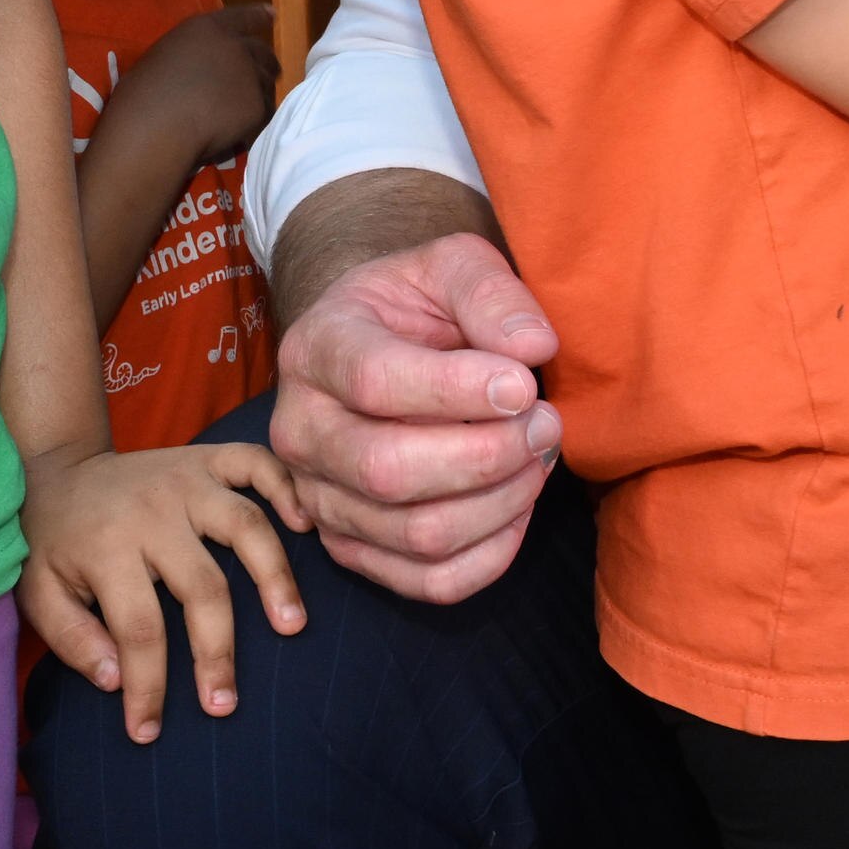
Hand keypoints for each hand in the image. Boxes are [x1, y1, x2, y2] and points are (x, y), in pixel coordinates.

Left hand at [19, 438, 313, 742]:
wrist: (57, 470)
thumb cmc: (52, 543)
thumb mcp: (38, 593)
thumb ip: (71, 639)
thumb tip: (117, 681)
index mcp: (107, 549)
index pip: (138, 629)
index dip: (147, 687)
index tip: (148, 731)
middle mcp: (153, 513)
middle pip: (202, 587)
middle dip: (216, 653)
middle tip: (224, 704)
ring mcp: (186, 480)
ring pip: (245, 526)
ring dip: (274, 576)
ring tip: (292, 626)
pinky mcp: (206, 459)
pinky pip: (257, 463)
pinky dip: (287, 487)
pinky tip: (307, 525)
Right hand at [120, 4, 281, 167]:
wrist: (157, 124)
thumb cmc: (143, 93)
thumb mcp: (165, 56)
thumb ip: (192, 55)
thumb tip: (201, 69)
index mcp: (207, 28)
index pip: (241, 16)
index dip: (258, 15)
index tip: (272, 15)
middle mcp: (235, 46)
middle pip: (263, 52)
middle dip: (264, 64)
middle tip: (260, 78)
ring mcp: (249, 75)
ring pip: (265, 84)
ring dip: (258, 94)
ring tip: (240, 112)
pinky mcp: (257, 105)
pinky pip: (263, 114)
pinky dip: (254, 122)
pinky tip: (239, 132)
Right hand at [267, 232, 563, 601]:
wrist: (375, 345)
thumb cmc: (416, 305)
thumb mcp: (450, 265)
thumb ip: (491, 292)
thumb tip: (533, 349)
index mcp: (316, 349)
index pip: (376, 383)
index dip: (459, 390)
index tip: (527, 383)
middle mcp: (300, 431)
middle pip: (390, 471)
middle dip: (490, 453)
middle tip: (547, 422)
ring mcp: (318, 498)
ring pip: (416, 534)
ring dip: (501, 503)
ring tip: (539, 456)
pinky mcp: (351, 548)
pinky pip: (428, 583)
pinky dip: (492, 555)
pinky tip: (520, 506)